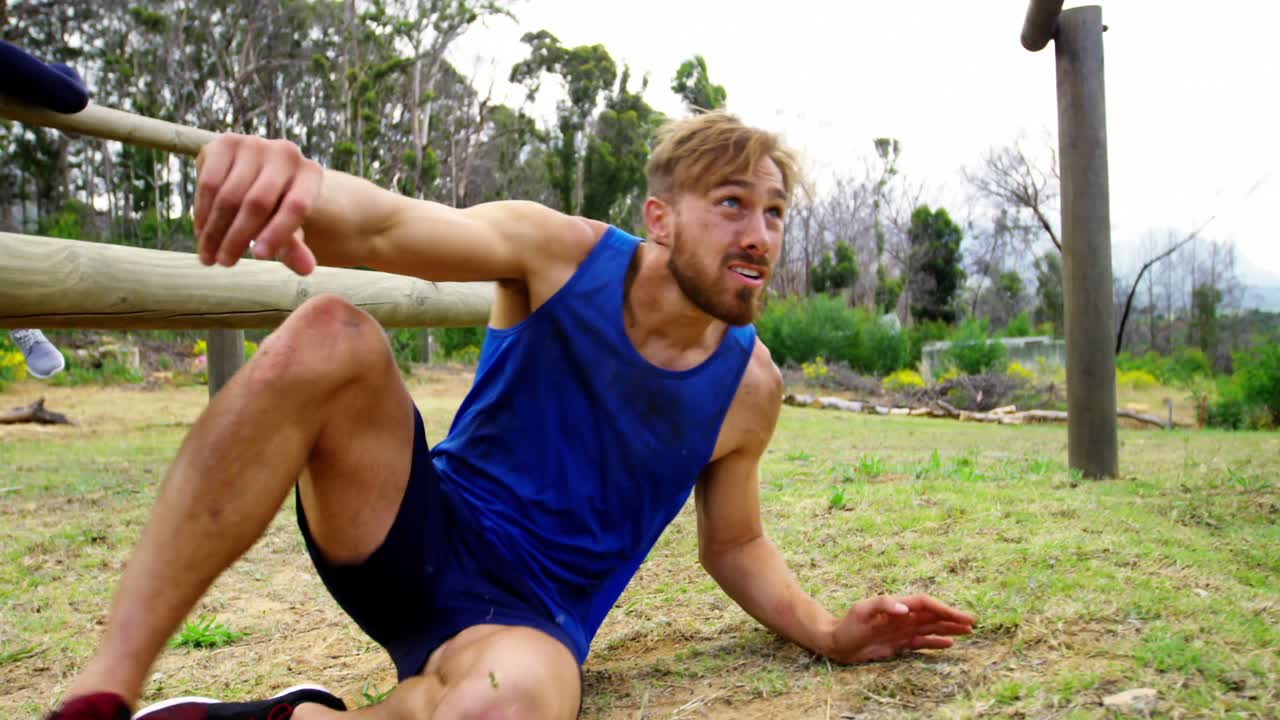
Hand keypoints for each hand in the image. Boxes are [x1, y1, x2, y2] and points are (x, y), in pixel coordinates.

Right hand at [194, 134, 322, 274]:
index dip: (276, 234)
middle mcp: (286, 153)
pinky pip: (208, 183)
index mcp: (311, 174)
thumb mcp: (290, 227)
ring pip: (228, 196)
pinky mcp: (226, 142)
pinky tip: (201, 234)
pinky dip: (202, 213)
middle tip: (224, 264)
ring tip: (209, 257)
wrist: (262, 171)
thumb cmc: (281, 207)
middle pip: (257, 203)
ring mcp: (255, 144)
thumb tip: (306, 269)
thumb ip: (295, 247)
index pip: (295, 207)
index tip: (257, 258)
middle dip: (237, 238)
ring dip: (215, 232)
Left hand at [824, 594, 974, 663]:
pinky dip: (935, 643)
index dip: (944, 609)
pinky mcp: (898, 643)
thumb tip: (905, 607)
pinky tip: (949, 643)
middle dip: (952, 617)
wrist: (835, 641)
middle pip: (932, 615)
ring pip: (930, 628)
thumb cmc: (848, 624)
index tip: (961, 616)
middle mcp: (903, 616)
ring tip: (967, 631)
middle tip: (973, 622)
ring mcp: (902, 630)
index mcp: (897, 606)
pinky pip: (921, 642)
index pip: (926, 605)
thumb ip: (883, 605)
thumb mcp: (862, 611)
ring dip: (948, 628)